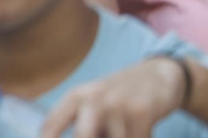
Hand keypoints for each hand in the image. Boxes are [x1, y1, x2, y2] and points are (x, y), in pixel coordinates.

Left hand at [39, 57, 185, 137]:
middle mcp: (94, 99)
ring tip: (124, 132)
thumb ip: (81, 125)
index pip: (51, 126)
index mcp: (76, 98)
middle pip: (83, 136)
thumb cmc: (118, 98)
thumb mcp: (94, 104)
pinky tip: (140, 132)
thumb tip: (56, 137)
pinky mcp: (142, 112)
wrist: (156, 76)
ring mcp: (118, 105)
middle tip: (103, 136)